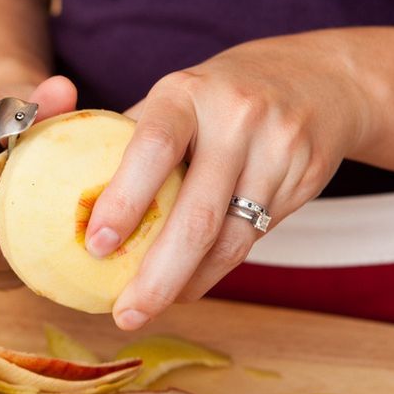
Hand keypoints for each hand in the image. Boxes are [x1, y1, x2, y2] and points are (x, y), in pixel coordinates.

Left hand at [83, 33, 372, 328]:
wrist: (321, 79)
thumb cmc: (220, 94)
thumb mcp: (176, 97)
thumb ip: (131, 140)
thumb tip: (72, 199)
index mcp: (187, 93)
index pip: (153, 149)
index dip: (124, 200)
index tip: (95, 246)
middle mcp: (236, 118)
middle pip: (197, 214)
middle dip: (157, 276)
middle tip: (124, 314)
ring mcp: (278, 149)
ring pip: (229, 239)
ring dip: (186, 283)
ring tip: (150, 307)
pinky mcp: (304, 179)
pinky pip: (252, 239)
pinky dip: (215, 270)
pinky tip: (188, 284)